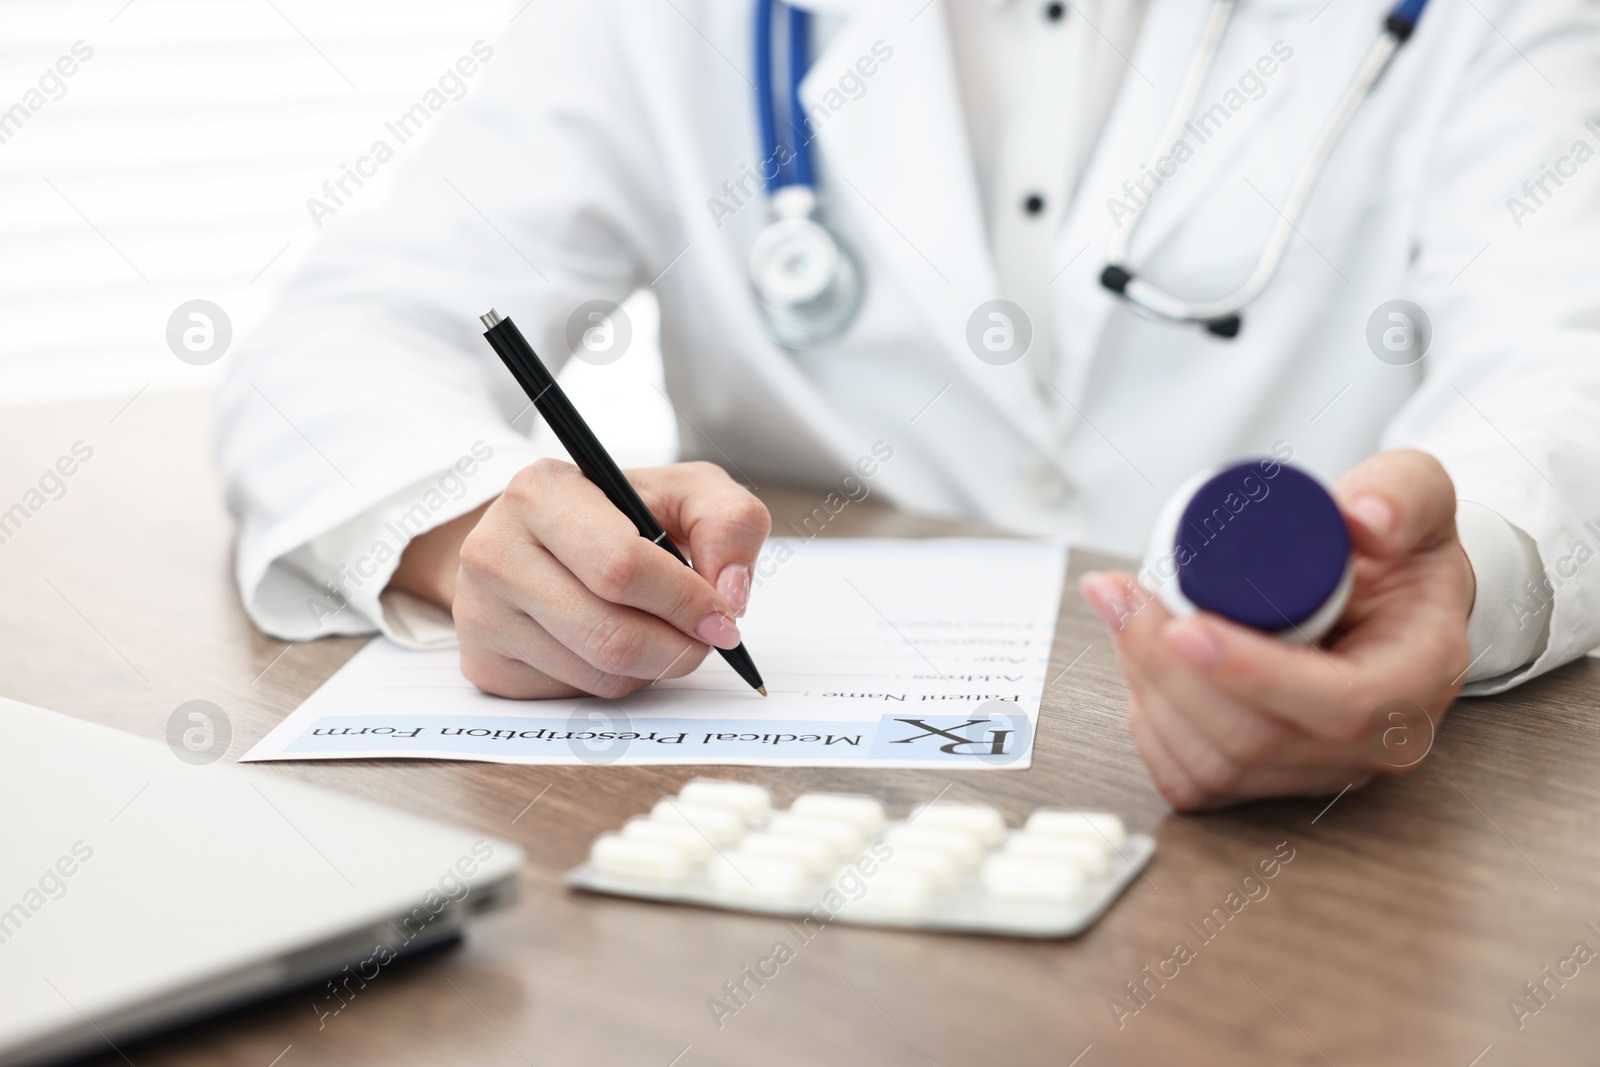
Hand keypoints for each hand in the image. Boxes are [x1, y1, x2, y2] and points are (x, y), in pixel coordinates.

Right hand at [390, 460, 769, 698]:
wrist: (540, 540)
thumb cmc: (620, 515)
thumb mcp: (684, 492)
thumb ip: (729, 522)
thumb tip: (729, 593)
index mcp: (540, 492)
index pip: (621, 566)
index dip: (685, 600)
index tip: (721, 613)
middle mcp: (494, 551)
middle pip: (611, 634)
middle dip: (678, 646)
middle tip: (704, 636)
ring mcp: (480, 613)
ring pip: (598, 674)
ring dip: (652, 666)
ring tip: (657, 629)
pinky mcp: (484, 664)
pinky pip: (574, 696)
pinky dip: (615, 681)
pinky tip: (613, 644)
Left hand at [1080, 449, 1475, 809]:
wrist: (1387, 590)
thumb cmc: (1400, 550)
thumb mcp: (1415, 493)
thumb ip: (1400, 493)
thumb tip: (1364, 519)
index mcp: (1416, 678)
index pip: (1340, 704)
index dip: (1254, 673)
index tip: (1186, 627)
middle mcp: (1372, 741)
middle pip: (1256, 740)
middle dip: (1171, 671)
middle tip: (1130, 599)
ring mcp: (1319, 768)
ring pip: (1215, 765)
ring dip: (1150, 691)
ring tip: (1126, 614)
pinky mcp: (1270, 778)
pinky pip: (1195, 780)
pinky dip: (1150, 727)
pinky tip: (1138, 664)